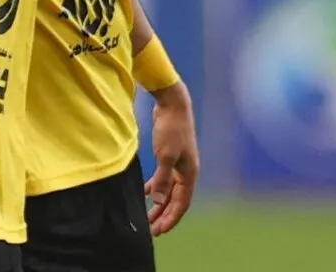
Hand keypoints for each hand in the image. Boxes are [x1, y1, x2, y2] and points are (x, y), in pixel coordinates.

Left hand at [144, 84, 199, 235]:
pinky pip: (164, 178)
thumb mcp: (165, 155)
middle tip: (151, 229)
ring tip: (147, 216)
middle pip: (176, 200)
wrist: (172, 104)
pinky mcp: (170, 156)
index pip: (182, 203)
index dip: (171, 218)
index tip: (159, 231)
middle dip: (164, 215)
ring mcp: (179, 163)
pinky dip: (156, 187)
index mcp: (190, 174)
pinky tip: (145, 192)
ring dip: (159, 203)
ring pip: (169, 190)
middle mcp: (187, 172)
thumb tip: (158, 201)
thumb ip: (162, 179)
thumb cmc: (170, 128)